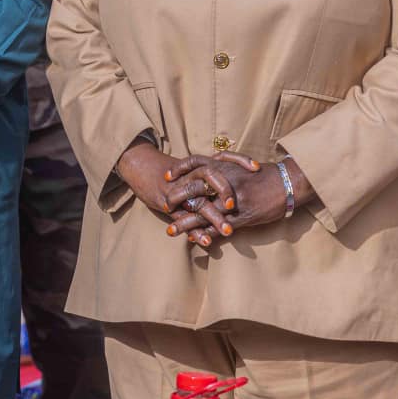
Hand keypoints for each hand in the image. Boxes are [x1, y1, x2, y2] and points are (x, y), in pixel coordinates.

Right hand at [113, 143, 255, 246]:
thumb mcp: (192, 165)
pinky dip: (195, 231)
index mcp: (199, 164)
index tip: (257, 168)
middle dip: (224, 191)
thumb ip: (214, 168)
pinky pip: (184, 219)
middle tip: (235, 205)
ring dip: (213, 218)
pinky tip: (206, 241)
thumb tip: (241, 172)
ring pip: (198, 203)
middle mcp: (190, 175)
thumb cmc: (171, 169)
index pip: (223, 157)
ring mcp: (180, 191)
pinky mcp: (169, 205)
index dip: (239, 160)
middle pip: (209, 178)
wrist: (140, 166)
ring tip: (228, 232)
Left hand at [164, 154, 304, 244]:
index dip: (179, 169)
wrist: (287, 183)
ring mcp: (231, 201)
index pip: (195, 163)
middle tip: (163, 205)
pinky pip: (219, 227)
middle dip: (176, 199)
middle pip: (193, 189)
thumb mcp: (242, 165)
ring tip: (171, 231)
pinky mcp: (240, 217)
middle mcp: (224, 182)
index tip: (166, 176)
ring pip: (202, 213)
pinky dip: (206, 234)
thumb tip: (210, 166)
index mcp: (224, 167)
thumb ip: (224, 165)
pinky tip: (195, 240)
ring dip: (186, 223)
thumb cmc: (264, 175)